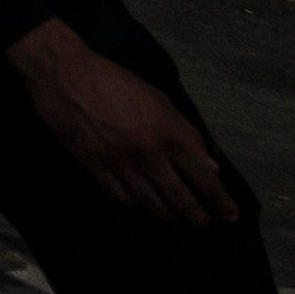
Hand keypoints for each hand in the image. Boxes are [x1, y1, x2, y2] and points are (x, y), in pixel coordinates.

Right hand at [7, 19, 235, 224]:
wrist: (65, 72)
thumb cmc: (114, 80)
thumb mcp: (159, 99)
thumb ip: (186, 133)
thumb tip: (209, 165)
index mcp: (169, 132)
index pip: (204, 178)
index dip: (220, 202)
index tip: (229, 215)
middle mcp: (148, 152)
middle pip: (180, 199)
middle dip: (197, 216)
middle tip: (203, 221)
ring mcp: (120, 162)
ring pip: (152, 204)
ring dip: (167, 213)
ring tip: (174, 214)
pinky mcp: (94, 166)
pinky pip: (121, 197)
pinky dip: (135, 204)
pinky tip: (140, 202)